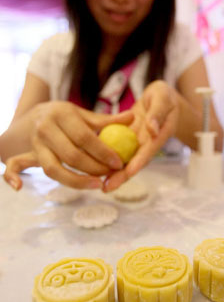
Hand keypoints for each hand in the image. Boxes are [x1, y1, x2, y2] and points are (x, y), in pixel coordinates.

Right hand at [4, 101, 133, 189]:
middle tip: (111, 174)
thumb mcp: (84, 114)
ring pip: (52, 168)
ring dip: (75, 181)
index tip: (118, 163)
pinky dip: (12, 176)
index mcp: (62, 114)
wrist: (36, 114)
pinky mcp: (26, 154)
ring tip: (97, 185)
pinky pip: (14, 165)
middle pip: (71, 155)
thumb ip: (107, 120)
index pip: (84, 137)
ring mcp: (35, 143)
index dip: (103, 151)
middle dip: (95, 168)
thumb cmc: (66, 117)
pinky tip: (19, 188)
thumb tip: (133, 118)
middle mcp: (46, 128)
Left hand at [103, 81, 178, 190]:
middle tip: (107, 187)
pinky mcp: (128, 139)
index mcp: (160, 135)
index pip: (149, 151)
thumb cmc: (164, 95)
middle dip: (122, 176)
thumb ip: (158, 113)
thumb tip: (153, 128)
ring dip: (113, 173)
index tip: (129, 172)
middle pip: (135, 162)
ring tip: (100, 185)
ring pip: (125, 160)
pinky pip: (117, 150)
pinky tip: (93, 167)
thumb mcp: (163, 98)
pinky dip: (107, 158)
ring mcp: (137, 143)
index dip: (139, 162)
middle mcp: (148, 143)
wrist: (161, 97)